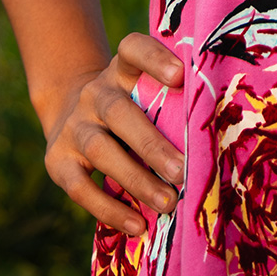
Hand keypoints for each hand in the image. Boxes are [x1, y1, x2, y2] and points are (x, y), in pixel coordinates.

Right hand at [41, 33, 185, 235]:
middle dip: (152, 144)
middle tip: (183, 172)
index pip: (132, 50)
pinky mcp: (57, 160)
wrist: (71, 114)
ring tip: (168, 203)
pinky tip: (137, 225)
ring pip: (100, 150)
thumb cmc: (132, 108)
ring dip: (136, 179)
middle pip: (119, 112)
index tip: (181, 75)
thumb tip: (218, 143)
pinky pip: (80, 187)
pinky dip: (109, 208)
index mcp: (121, 70)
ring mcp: (74, 126)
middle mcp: (95, 94)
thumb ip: (171, 105)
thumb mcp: (145, 93)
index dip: (154, 59)